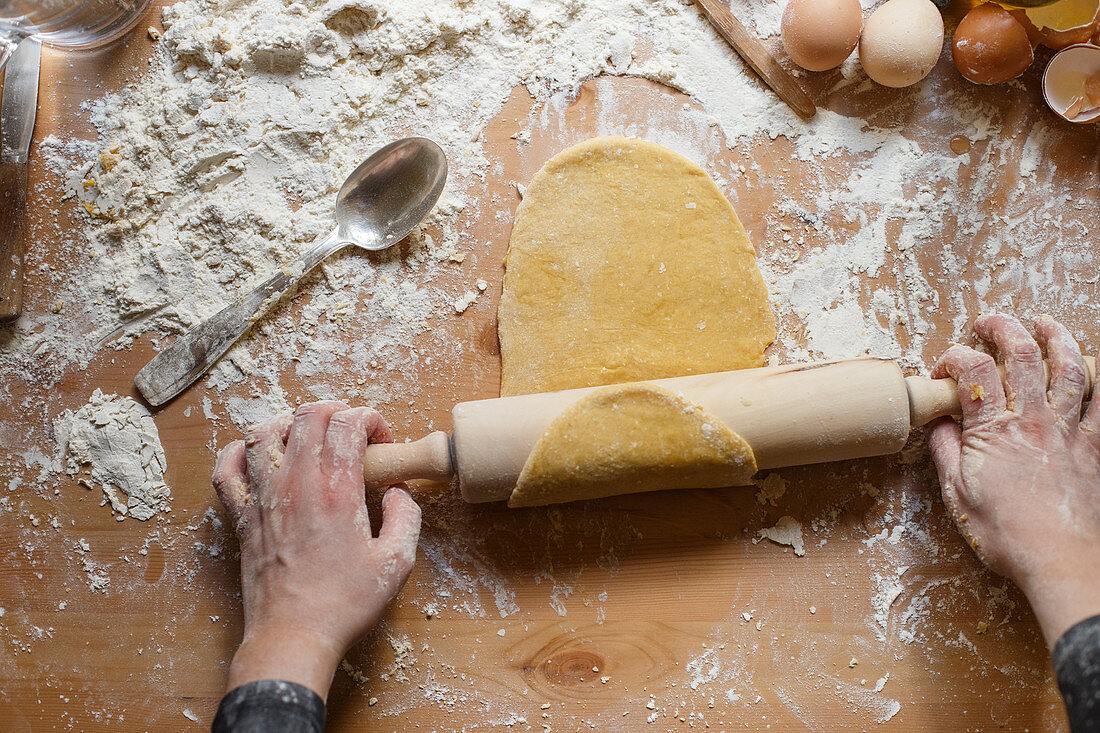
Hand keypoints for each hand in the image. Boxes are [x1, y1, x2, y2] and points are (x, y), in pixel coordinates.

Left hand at [212, 401, 421, 698]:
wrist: (293, 636)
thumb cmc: (344, 604)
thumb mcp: (396, 562)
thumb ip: (405, 517)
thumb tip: (398, 493)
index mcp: (337, 490)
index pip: (348, 423)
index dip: (370, 419)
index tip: (381, 441)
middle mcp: (297, 485)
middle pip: (307, 417)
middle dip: (335, 410)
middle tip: (350, 428)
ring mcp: (264, 498)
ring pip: (265, 432)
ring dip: (290, 422)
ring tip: (309, 434)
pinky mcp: (243, 518)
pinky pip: (227, 471)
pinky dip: (239, 452)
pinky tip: (256, 454)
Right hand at [926, 314, 1099, 646]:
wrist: (1062, 562)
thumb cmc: (1007, 536)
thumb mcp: (957, 495)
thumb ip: (946, 452)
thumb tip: (937, 424)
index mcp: (993, 431)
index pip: (973, 371)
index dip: (954, 359)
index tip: (943, 370)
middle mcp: (1033, 421)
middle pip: (1022, 355)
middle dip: (1004, 328)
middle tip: (990, 322)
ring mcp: (1069, 432)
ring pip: (1070, 368)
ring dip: (1057, 338)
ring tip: (1046, 324)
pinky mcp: (1095, 448)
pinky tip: (1099, 366)